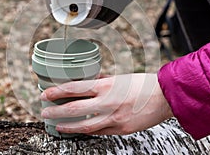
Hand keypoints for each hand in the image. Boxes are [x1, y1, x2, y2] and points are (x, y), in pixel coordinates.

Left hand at [41, 73, 172, 134]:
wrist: (165, 96)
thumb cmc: (142, 84)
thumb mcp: (119, 78)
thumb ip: (101, 82)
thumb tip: (86, 83)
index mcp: (106, 86)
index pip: (74, 88)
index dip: (57, 92)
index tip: (45, 94)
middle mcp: (107, 103)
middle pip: (74, 109)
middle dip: (55, 111)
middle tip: (44, 112)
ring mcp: (114, 118)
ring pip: (84, 126)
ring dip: (67, 126)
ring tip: (56, 125)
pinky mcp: (121, 129)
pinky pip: (99, 132)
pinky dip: (86, 131)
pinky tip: (78, 130)